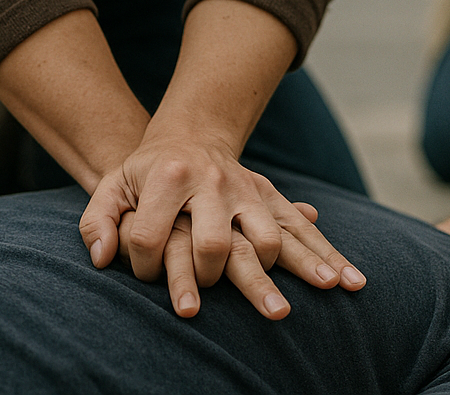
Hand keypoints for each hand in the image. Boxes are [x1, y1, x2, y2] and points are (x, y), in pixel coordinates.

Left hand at [79, 131, 364, 318]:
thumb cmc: (145, 173)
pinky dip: (328, 254)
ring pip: (270, 235)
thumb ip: (98, 220)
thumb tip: (103, 259)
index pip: (150, 236)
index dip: (141, 267)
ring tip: (323, 294)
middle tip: (238, 312)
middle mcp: (210, 184)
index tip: (142, 279)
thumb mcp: (113, 186)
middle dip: (218, 281)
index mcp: (166, 178)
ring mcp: (244, 190)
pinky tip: (350, 281)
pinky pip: (299, 228)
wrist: (187, 137)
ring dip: (298, 267)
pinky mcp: (268, 196)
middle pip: (215, 241)